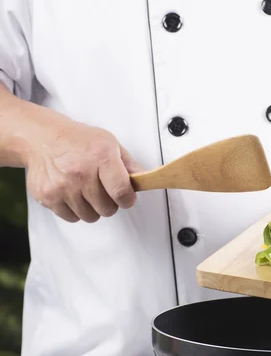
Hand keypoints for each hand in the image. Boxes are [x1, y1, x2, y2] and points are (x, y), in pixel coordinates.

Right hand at [21, 103, 142, 222]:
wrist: (42, 138)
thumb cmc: (78, 141)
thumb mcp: (109, 143)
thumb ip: (129, 164)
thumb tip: (144, 181)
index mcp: (100, 157)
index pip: (122, 192)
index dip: (128, 199)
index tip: (127, 198)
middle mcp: (81, 173)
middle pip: (107, 209)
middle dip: (110, 203)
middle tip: (104, 191)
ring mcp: (63, 186)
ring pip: (90, 216)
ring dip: (93, 208)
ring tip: (88, 192)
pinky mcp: (48, 196)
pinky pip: (72, 218)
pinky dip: (76, 210)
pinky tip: (74, 194)